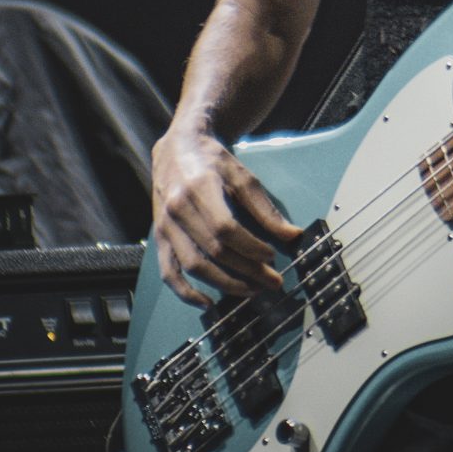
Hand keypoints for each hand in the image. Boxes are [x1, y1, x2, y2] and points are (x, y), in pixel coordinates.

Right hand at [152, 124, 303, 308]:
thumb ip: (265, 208)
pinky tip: (207, 303)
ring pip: (194, 265)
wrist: (177, 148)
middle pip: (214, 250)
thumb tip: (292, 235)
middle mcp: (178, 209)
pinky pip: (168, 272)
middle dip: (246, 270)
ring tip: (251, 291)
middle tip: (272, 281)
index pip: (226, 228)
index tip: (273, 256)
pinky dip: (185, 293)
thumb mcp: (243, 175)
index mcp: (199, 188)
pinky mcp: (160, 238)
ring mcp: (165, 226)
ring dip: (224, 284)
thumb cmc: (213, 161)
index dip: (251, 247)